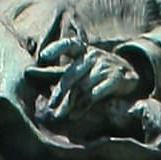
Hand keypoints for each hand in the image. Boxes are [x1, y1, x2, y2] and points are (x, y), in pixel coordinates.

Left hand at [36, 38, 152, 132]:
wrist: (131, 74)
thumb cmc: (98, 71)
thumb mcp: (81, 67)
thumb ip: (59, 71)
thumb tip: (29, 72)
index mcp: (83, 50)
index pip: (69, 44)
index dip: (56, 48)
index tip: (43, 57)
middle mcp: (93, 56)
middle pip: (72, 74)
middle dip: (60, 92)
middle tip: (52, 106)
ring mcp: (105, 66)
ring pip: (83, 87)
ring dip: (71, 103)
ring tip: (63, 114)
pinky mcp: (116, 78)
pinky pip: (96, 94)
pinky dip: (85, 105)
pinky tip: (76, 114)